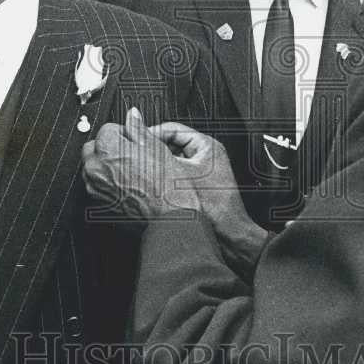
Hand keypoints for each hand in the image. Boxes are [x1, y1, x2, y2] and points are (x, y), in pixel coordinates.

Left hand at [81, 107, 200, 231]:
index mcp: (107, 149)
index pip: (108, 128)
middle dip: (110, 147)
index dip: (125, 133)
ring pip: (94, 166)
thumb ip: (138, 127)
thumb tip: (133, 115)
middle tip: (132, 154)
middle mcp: (95, 168)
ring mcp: (94, 187)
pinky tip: (128, 185)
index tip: (134, 141)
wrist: (168, 215)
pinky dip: (108, 182)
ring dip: (107, 165)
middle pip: (95, 146)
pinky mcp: (97, 202)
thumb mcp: (155, 146)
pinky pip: (97, 185)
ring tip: (133, 171)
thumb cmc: (164, 185)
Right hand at [149, 121, 270, 275]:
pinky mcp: (198, 185)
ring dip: (158, 165)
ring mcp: (202, 170)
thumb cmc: (213, 205)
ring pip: (172, 160)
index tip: (136, 143)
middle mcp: (206, 155)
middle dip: (154, 151)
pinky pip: (176, 175)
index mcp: (206, 144)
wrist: (227, 233)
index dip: (151, 135)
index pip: (172, 129)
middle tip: (137, 156)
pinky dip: (164, 178)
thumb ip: (158, 155)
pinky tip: (154, 186)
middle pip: (171, 144)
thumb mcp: (180, 174)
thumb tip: (140, 140)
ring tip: (144, 171)